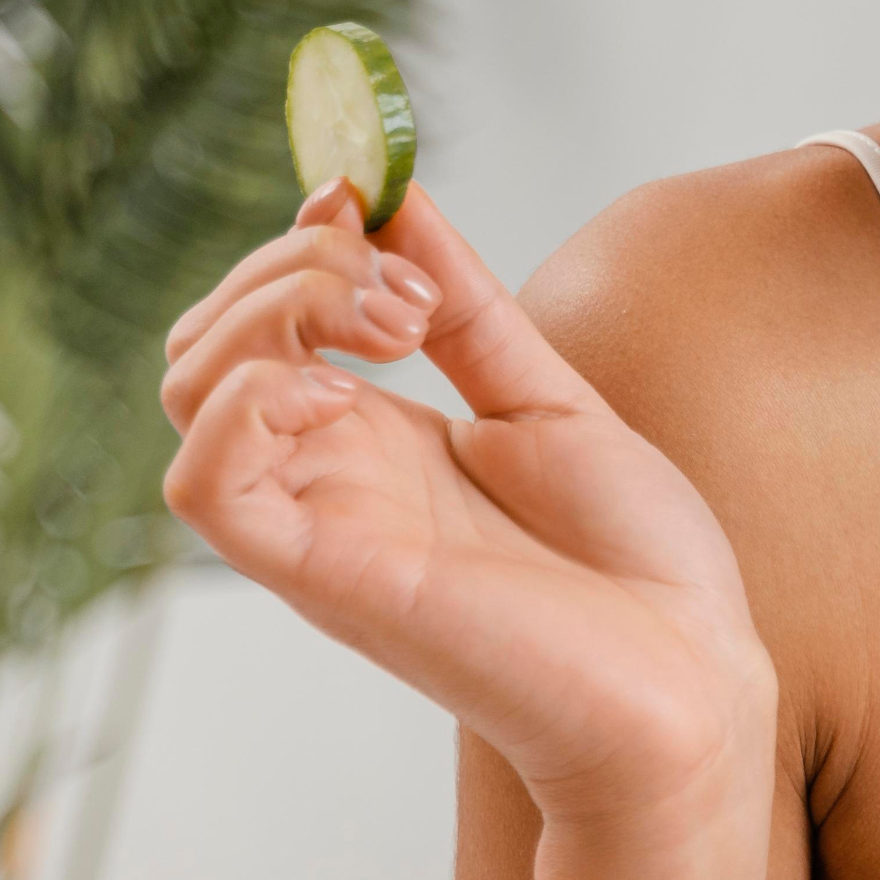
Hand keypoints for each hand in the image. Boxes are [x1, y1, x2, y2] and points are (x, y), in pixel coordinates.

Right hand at [160, 182, 773, 832]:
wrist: (690, 683)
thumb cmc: (633, 569)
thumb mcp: (544, 393)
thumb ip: (464, 301)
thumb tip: (395, 197)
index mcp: (373, 439)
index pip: (258, 320)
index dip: (295, 241)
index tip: (363, 199)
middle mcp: (328, 476)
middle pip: (210, 338)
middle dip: (293, 264)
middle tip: (409, 293)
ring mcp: (318, 522)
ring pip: (190, 389)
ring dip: (272, 312)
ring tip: (397, 327)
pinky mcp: (325, 574)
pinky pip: (203, 486)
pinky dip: (246, 407)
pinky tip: (344, 395)